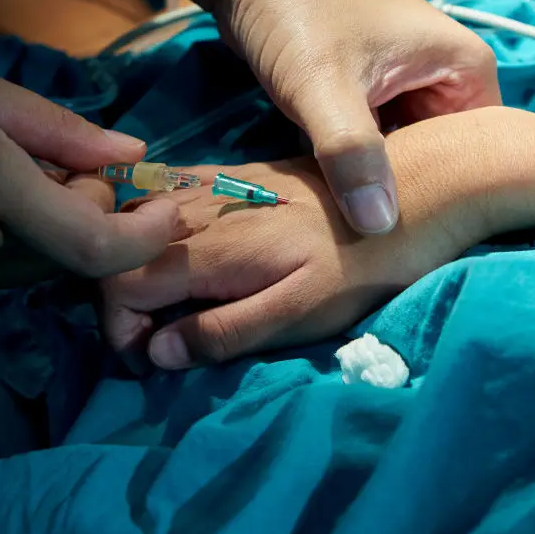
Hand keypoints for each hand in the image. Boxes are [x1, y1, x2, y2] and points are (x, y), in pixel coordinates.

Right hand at [0, 40, 177, 302]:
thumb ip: (58, 129)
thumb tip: (129, 154)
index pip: (94, 247)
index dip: (145, 236)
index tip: (168, 207)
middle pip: (68, 256)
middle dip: (93, 216)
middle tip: (75, 164)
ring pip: (32, 268)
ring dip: (49, 230)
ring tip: (14, 173)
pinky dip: (7, 244)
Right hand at [99, 155, 472, 371]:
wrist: (416, 190)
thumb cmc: (363, 266)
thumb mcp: (301, 313)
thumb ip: (224, 331)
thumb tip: (156, 353)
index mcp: (209, 250)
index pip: (118, 285)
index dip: (120, 330)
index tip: (151, 360)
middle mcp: (199, 210)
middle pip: (120, 252)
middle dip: (120, 300)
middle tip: (157, 337)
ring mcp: (214, 185)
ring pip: (137, 219)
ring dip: (134, 263)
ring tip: (165, 302)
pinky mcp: (234, 173)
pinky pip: (168, 190)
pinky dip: (154, 225)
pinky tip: (178, 249)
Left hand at [214, 0, 499, 235]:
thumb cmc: (294, 10)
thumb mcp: (323, 86)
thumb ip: (352, 154)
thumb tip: (380, 225)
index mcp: (464, 68)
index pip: (482, 155)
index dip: (449, 199)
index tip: (412, 238)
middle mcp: (444, 77)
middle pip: (441, 161)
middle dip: (405, 195)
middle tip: (370, 238)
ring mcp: (405, 86)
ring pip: (401, 157)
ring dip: (373, 185)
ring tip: (349, 225)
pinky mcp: (369, 95)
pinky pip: (372, 146)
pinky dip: (352, 169)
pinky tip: (332, 199)